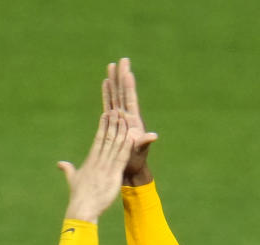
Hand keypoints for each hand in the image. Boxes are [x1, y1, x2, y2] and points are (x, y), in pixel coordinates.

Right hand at [59, 108, 135, 221]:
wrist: (83, 209)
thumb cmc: (78, 196)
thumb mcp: (73, 179)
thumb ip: (68, 169)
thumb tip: (60, 164)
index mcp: (91, 160)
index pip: (98, 138)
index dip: (103, 126)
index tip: (106, 114)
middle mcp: (99, 160)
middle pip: (108, 138)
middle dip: (113, 123)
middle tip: (117, 110)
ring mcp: (106, 167)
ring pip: (115, 145)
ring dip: (121, 131)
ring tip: (125, 118)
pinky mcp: (113, 175)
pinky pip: (122, 158)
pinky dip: (127, 147)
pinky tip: (131, 137)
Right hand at [103, 56, 157, 184]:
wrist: (129, 168)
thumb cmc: (136, 160)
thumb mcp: (140, 150)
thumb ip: (145, 142)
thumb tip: (154, 136)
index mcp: (134, 120)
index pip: (130, 99)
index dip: (129, 86)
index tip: (128, 71)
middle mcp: (127, 116)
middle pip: (123, 92)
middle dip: (122, 76)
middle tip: (121, 60)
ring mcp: (120, 118)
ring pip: (115, 95)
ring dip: (113, 81)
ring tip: (111, 66)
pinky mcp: (113, 122)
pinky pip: (109, 104)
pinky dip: (107, 93)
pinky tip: (105, 83)